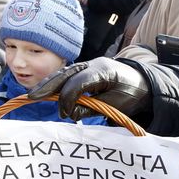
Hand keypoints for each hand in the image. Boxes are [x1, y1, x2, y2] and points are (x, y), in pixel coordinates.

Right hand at [28, 57, 150, 120]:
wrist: (145, 83)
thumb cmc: (133, 94)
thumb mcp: (116, 104)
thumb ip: (93, 108)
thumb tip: (70, 113)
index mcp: (103, 70)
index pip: (78, 81)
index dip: (68, 97)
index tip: (65, 114)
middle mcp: (93, 64)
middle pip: (66, 73)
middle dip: (49, 85)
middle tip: (32, 97)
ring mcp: (90, 65)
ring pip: (65, 73)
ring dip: (49, 84)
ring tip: (34, 94)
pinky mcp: (87, 70)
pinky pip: (69, 76)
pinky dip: (57, 83)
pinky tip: (47, 91)